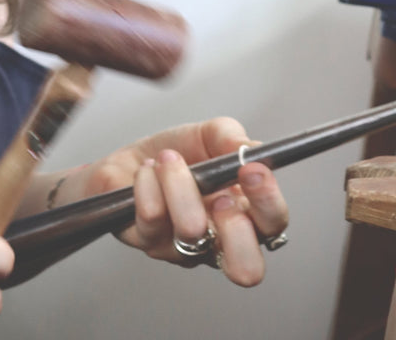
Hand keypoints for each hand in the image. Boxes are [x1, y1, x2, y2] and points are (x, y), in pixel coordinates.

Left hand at [83, 118, 288, 286]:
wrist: (130, 159)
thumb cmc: (177, 153)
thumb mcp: (208, 135)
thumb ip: (231, 137)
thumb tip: (247, 149)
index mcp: (245, 215)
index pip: (273, 226)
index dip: (267, 202)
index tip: (251, 169)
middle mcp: (217, 241)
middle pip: (246, 267)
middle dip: (234, 226)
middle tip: (218, 193)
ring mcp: (182, 247)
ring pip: (191, 231)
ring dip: (178, 182)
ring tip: (168, 159)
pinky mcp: (147, 241)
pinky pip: (152, 215)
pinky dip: (148, 181)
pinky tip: (146, 170)